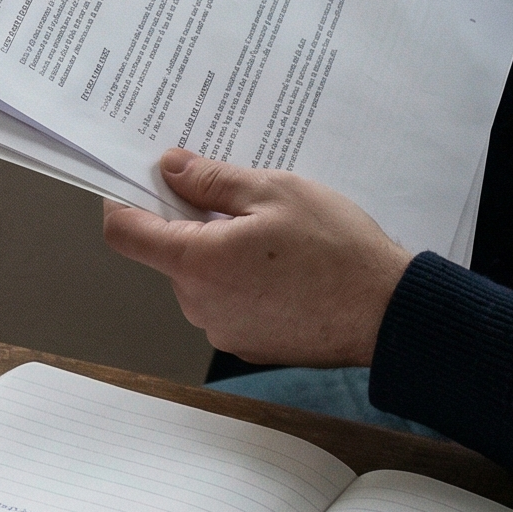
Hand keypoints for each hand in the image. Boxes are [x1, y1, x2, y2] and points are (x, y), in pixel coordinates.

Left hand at [102, 150, 412, 366]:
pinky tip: (282, 265)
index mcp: (196, 263)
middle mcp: (199, 303)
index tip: (140, 181)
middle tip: (235, 199)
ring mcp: (223, 328)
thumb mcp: (274, 192)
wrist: (390, 314)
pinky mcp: (248, 342)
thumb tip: (169, 169)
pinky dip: (241, 279)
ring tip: (271, 235)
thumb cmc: (337, 251)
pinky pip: (227, 300)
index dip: (122, 201)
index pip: (125, 232)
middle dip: (190, 222)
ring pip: (200, 277)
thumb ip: (211, 180)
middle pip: (167, 252)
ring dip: (219, 251)